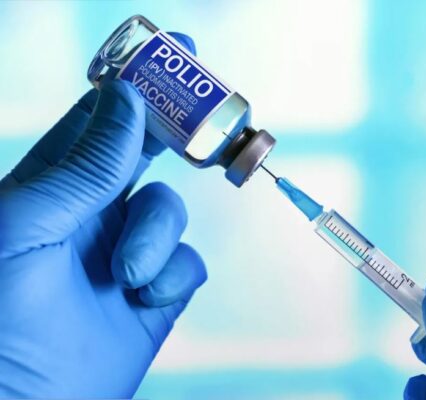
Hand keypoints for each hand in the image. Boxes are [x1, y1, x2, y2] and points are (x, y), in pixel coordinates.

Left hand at [0, 34, 205, 396]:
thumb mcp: (26, 227)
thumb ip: (84, 166)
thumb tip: (126, 100)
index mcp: (50, 188)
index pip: (99, 120)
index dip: (136, 83)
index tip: (174, 51)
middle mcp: (89, 215)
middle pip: (146, 155)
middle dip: (177, 135)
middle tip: (209, 122)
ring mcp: (125, 253)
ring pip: (171, 211)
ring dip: (156, 238)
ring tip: (125, 277)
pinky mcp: (156, 295)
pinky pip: (188, 264)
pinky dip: (172, 277)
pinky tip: (143, 301)